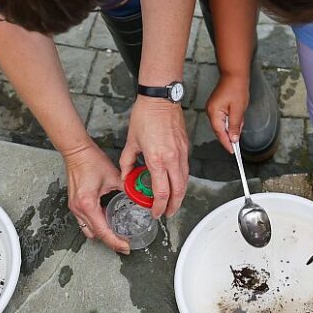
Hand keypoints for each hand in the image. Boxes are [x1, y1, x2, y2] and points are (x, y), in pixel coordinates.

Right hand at [63, 143, 130, 253]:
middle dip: (109, 241)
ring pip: (88, 230)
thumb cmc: (90, 160)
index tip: (125, 247)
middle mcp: (78, 208)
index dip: (115, 242)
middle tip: (123, 243)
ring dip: (102, 233)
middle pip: (95, 234)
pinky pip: (85, 221)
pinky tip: (106, 220)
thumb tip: (138, 197)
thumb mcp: (113, 177)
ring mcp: (74, 207)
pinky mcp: (74, 204)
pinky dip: (96, 224)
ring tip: (116, 234)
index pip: (103, 231)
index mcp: (88, 204)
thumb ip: (127, 189)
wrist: (76, 152)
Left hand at [120, 97, 189, 217]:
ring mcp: (182, 153)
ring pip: (185, 182)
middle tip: (167, 213)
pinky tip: (176, 183)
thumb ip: (127, 162)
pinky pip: (186, 170)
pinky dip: (182, 181)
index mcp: (157, 159)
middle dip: (173, 207)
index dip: (159, 207)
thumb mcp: (131, 142)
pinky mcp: (186, 147)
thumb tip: (126, 175)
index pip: (161, 193)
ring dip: (179, 195)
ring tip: (172, 202)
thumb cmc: (146, 115)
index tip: (155, 212)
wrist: (160, 99)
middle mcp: (172, 159)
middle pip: (178, 192)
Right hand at [206, 74, 248, 153]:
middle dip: (231, 132)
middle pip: (220, 129)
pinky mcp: (216, 107)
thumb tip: (233, 139)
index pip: (219, 132)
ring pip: (222, 124)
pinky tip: (238, 115)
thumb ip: (235, 125)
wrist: (234, 74)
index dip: (226, 143)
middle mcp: (211, 111)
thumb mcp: (239, 109)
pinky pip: (223, 118)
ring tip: (240, 115)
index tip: (232, 151)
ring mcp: (212, 109)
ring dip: (233, 124)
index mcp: (214, 112)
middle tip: (240, 133)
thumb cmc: (236, 88)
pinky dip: (231, 120)